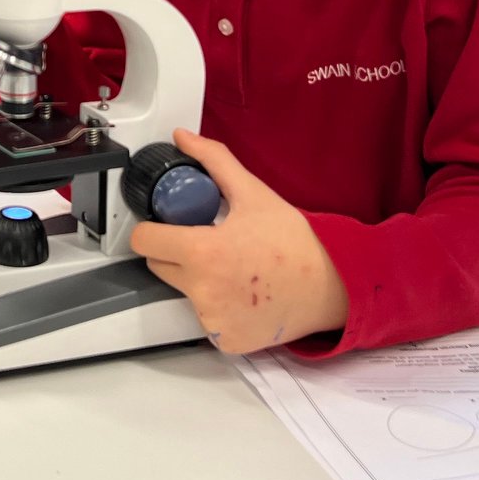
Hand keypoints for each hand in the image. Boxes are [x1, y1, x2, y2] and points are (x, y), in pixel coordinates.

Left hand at [129, 131, 349, 354]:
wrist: (333, 286)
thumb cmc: (297, 243)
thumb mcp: (254, 194)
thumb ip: (214, 162)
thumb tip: (184, 139)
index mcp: (203, 252)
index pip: (144, 241)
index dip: (153, 229)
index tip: (167, 226)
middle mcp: (204, 291)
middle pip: (161, 266)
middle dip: (177, 253)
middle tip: (209, 244)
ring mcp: (214, 320)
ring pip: (184, 293)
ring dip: (199, 283)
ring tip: (233, 271)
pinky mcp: (226, 341)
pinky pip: (207, 320)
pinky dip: (219, 309)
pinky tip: (242, 296)